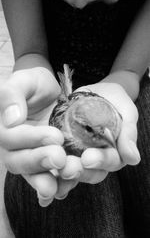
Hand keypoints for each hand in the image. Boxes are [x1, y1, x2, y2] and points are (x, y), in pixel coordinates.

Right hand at [0, 67, 66, 204]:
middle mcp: (17, 147)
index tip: (56, 136)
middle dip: (40, 162)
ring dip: (49, 181)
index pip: (13, 139)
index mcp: (7, 128)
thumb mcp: (24, 81)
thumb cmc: (35, 85)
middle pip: (20, 162)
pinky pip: (51, 178)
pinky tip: (67, 189)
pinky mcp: (50, 162)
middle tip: (60, 158)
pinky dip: (59, 186)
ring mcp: (33, 156)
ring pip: (35, 175)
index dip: (32, 139)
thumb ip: (12, 95)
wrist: (52, 92)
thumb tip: (11, 119)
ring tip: (68, 177)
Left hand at [54, 82, 139, 194]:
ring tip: (53, 170)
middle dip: (80, 171)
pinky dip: (51, 170)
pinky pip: (58, 161)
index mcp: (114, 152)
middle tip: (68, 168)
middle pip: (91, 172)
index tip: (88, 158)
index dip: (101, 161)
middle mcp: (97, 158)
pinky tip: (43, 174)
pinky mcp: (64, 148)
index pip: (110, 161)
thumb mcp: (126, 111)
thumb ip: (129, 133)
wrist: (97, 91)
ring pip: (73, 170)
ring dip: (64, 174)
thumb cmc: (115, 100)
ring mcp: (79, 154)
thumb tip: (133, 159)